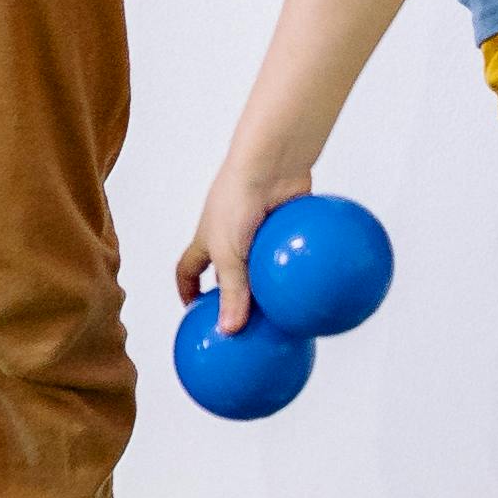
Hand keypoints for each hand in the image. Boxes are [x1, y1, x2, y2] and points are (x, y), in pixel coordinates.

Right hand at [176, 161, 307, 330]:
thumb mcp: (230, 256)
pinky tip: (310, 286)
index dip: (187, 289)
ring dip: (270, 280)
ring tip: (283, 308)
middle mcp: (230, 234)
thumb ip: (233, 293)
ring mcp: (258, 227)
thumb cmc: (237, 203)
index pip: (188, 270)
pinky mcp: (285, 220)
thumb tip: (229, 332)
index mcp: (206, 240)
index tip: (194, 310)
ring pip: (262, 261)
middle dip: (236, 292)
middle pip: (229, 269)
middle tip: (248, 319)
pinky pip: (291, 247)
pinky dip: (297, 263)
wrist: (270, 165)